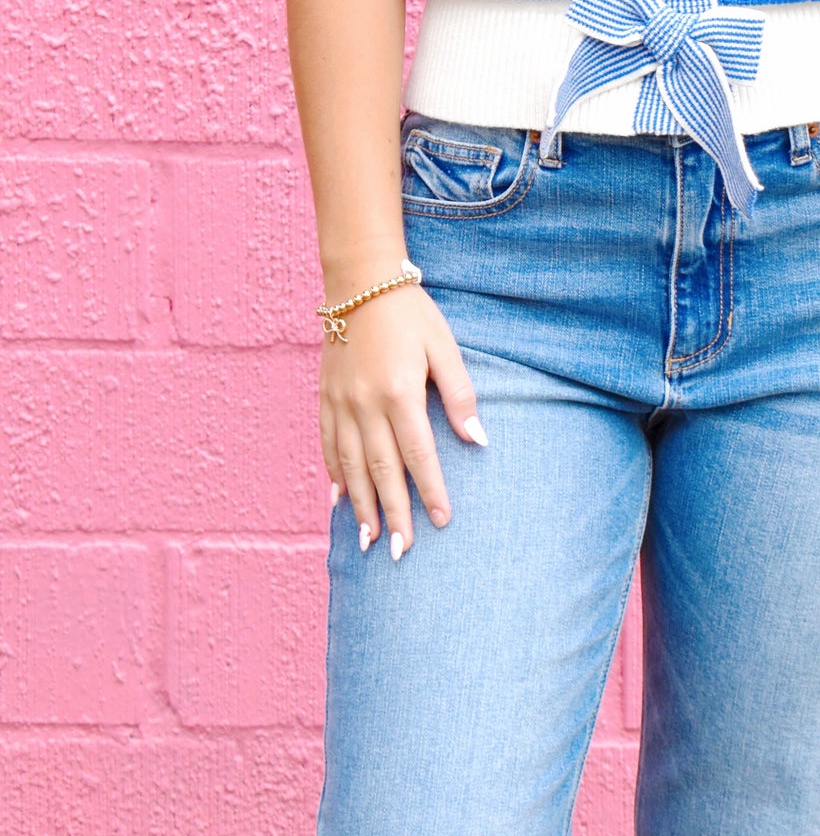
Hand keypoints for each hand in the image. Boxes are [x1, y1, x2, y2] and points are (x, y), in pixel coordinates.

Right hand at [320, 283, 487, 558]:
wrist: (359, 282)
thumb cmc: (411, 313)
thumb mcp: (444, 347)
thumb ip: (460, 394)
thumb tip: (478, 439)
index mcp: (399, 394)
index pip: (418, 455)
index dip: (431, 491)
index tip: (442, 521)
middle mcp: (365, 405)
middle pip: (381, 471)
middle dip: (393, 515)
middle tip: (401, 553)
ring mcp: (340, 404)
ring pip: (350, 466)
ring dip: (360, 506)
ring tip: (368, 541)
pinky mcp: (325, 398)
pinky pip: (327, 446)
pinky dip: (334, 476)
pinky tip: (340, 500)